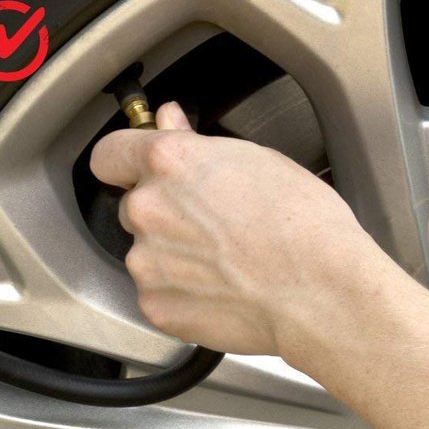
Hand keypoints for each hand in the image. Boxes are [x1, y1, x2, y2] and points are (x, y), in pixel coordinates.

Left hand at [91, 102, 395, 359]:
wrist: (318, 293)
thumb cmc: (302, 226)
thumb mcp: (256, 161)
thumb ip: (195, 145)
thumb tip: (170, 124)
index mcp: (168, 163)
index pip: (109, 155)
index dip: (123, 162)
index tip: (132, 170)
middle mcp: (147, 210)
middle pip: (135, 208)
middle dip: (163, 214)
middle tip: (209, 225)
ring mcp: (146, 263)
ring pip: (145, 254)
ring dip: (171, 257)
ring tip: (222, 263)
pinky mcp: (154, 305)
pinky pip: (156, 293)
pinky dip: (179, 294)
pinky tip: (218, 290)